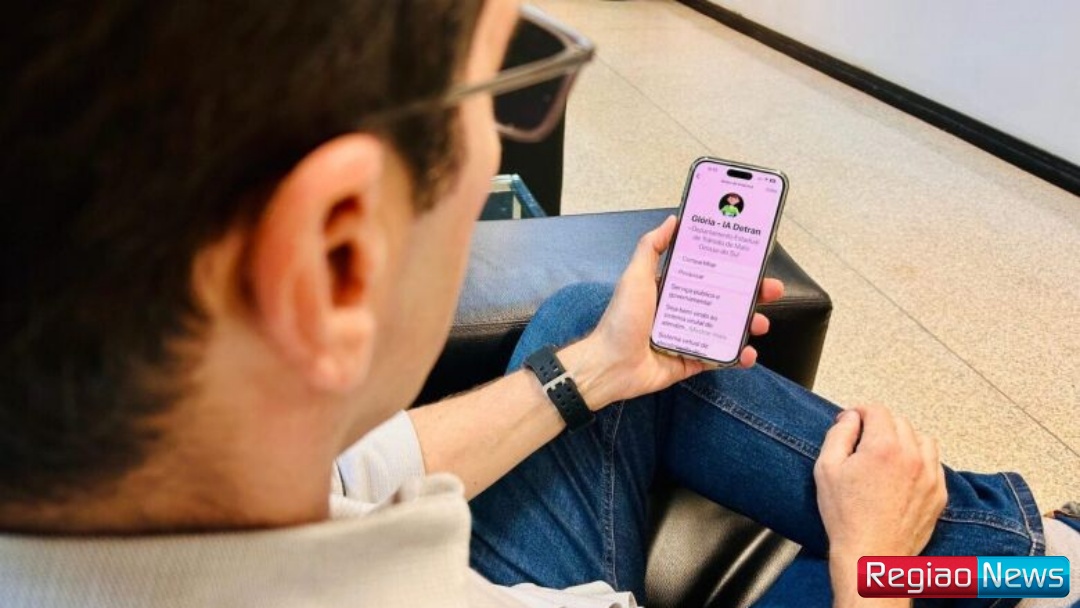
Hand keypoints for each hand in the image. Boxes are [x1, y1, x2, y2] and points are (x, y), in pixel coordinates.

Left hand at [560, 215, 783, 408]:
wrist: (611, 366)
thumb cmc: (622, 320)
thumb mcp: (635, 277)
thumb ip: (652, 247)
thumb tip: (672, 220)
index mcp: (671, 288)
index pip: (708, 272)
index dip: (731, 266)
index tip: (752, 259)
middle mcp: (682, 310)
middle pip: (724, 299)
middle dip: (750, 295)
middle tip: (771, 291)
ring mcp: (688, 336)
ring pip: (726, 327)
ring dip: (747, 324)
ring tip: (760, 324)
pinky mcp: (690, 360)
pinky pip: (719, 357)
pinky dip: (736, 356)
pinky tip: (748, 353)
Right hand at [814, 405, 946, 559]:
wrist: (871, 555)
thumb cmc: (846, 516)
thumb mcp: (827, 468)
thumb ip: (839, 434)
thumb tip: (851, 417)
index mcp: (884, 446)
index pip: (877, 410)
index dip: (860, 411)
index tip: (851, 421)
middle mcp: (913, 456)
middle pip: (900, 422)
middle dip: (880, 425)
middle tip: (864, 441)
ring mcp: (930, 475)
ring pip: (922, 439)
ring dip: (904, 440)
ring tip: (887, 455)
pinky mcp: (939, 493)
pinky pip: (934, 463)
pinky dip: (920, 460)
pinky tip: (902, 473)